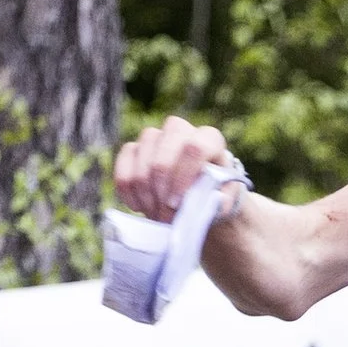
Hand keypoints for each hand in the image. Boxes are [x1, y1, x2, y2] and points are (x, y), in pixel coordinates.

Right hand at [115, 113, 231, 224]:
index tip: (177, 204)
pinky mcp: (135, 147)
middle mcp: (181, 130)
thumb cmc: (213, 196)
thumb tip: (216, 202)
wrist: (196, 198)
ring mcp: (156, 137)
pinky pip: (124, 161)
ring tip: (156, 215)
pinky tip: (138, 206)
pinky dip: (127, 187)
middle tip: (165, 216)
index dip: (182, 177)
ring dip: (144, 191)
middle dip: (160, 187)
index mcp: (209, 139)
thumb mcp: (224, 202)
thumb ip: (223, 202)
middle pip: (163, 150)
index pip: (195, 148)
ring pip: (141, 154)